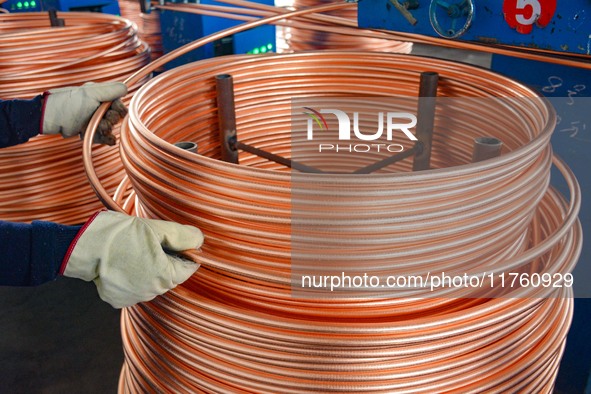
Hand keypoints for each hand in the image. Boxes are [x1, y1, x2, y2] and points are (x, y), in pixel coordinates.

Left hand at [42, 82, 127, 144]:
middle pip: (115, 115)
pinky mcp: (90, 131)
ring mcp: (93, 120)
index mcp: (99, 95)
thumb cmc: (69, 103)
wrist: (52, 119)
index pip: (117, 102)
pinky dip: (107, 139)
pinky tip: (109, 140)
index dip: (119, 107)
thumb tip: (126, 87)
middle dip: (112, 119)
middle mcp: (97, 107)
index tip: (118, 111)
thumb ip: (110, 90)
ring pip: (110, 127)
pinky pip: (104, 137)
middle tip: (105, 120)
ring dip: (108, 129)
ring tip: (101, 128)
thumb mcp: (91, 93)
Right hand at [61, 210, 203, 307]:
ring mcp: (134, 298)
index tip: (170, 238)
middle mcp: (152, 293)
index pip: (189, 267)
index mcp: (166, 277)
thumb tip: (199, 240)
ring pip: (153, 280)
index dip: (185, 250)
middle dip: (166, 258)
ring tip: (133, 249)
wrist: (81, 247)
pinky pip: (134, 286)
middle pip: (171, 274)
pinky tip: (122, 261)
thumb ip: (182, 235)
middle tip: (148, 240)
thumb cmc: (120, 235)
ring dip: (149, 266)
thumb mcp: (156, 229)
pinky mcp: (118, 299)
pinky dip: (132, 275)